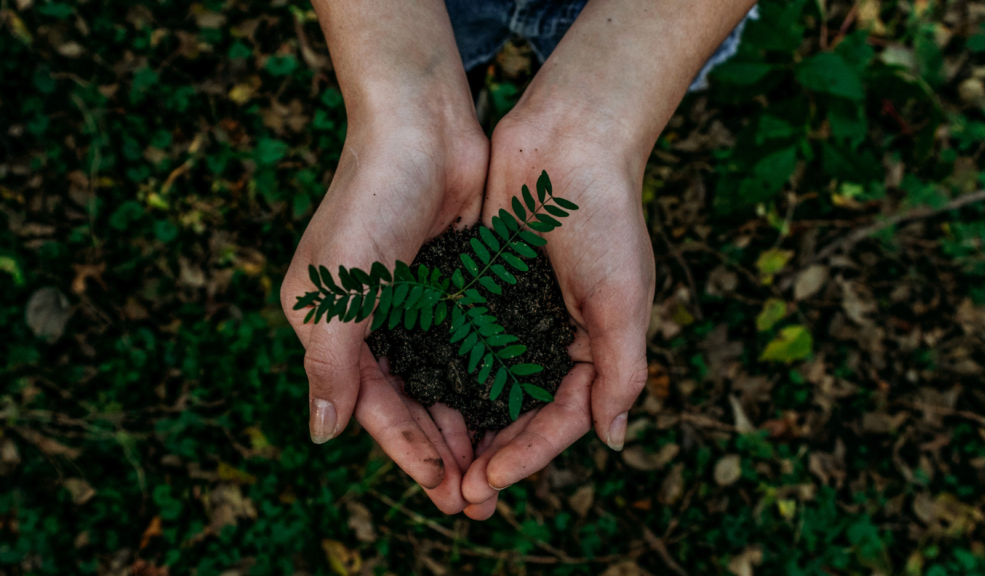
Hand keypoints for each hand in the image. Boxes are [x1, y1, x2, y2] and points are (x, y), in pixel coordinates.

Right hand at [280, 111, 487, 513]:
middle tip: (476, 499)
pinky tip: (510, 410)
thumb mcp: (338, 289)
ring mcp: (414, 305)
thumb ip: (330, 363)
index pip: (372, 405)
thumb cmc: (370, 201)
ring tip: (497, 469)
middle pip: (409, 402)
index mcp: (332, 326)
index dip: (406, 449)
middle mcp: (371, 322)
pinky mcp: (452, 286)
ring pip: (442, 382)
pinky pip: (469, 347)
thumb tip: (322, 434)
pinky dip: (485, 381)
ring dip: (466, 425)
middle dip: (441, 451)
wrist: (422, 126)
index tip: (443, 488)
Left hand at [460, 103, 656, 518]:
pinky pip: (461, 342)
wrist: (568, 140)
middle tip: (457, 492)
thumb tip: (612, 440)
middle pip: (520, 413)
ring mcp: (515, 315)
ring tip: (434, 461)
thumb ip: (621, 371)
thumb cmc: (605, 218)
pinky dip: (444, 373)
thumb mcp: (623, 300)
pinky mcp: (482, 289)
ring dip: (464, 425)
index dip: (528, 455)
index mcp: (594, 348)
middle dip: (492, 454)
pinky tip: (417, 399)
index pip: (560, 419)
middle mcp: (553, 339)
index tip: (489, 480)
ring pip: (486, 386)